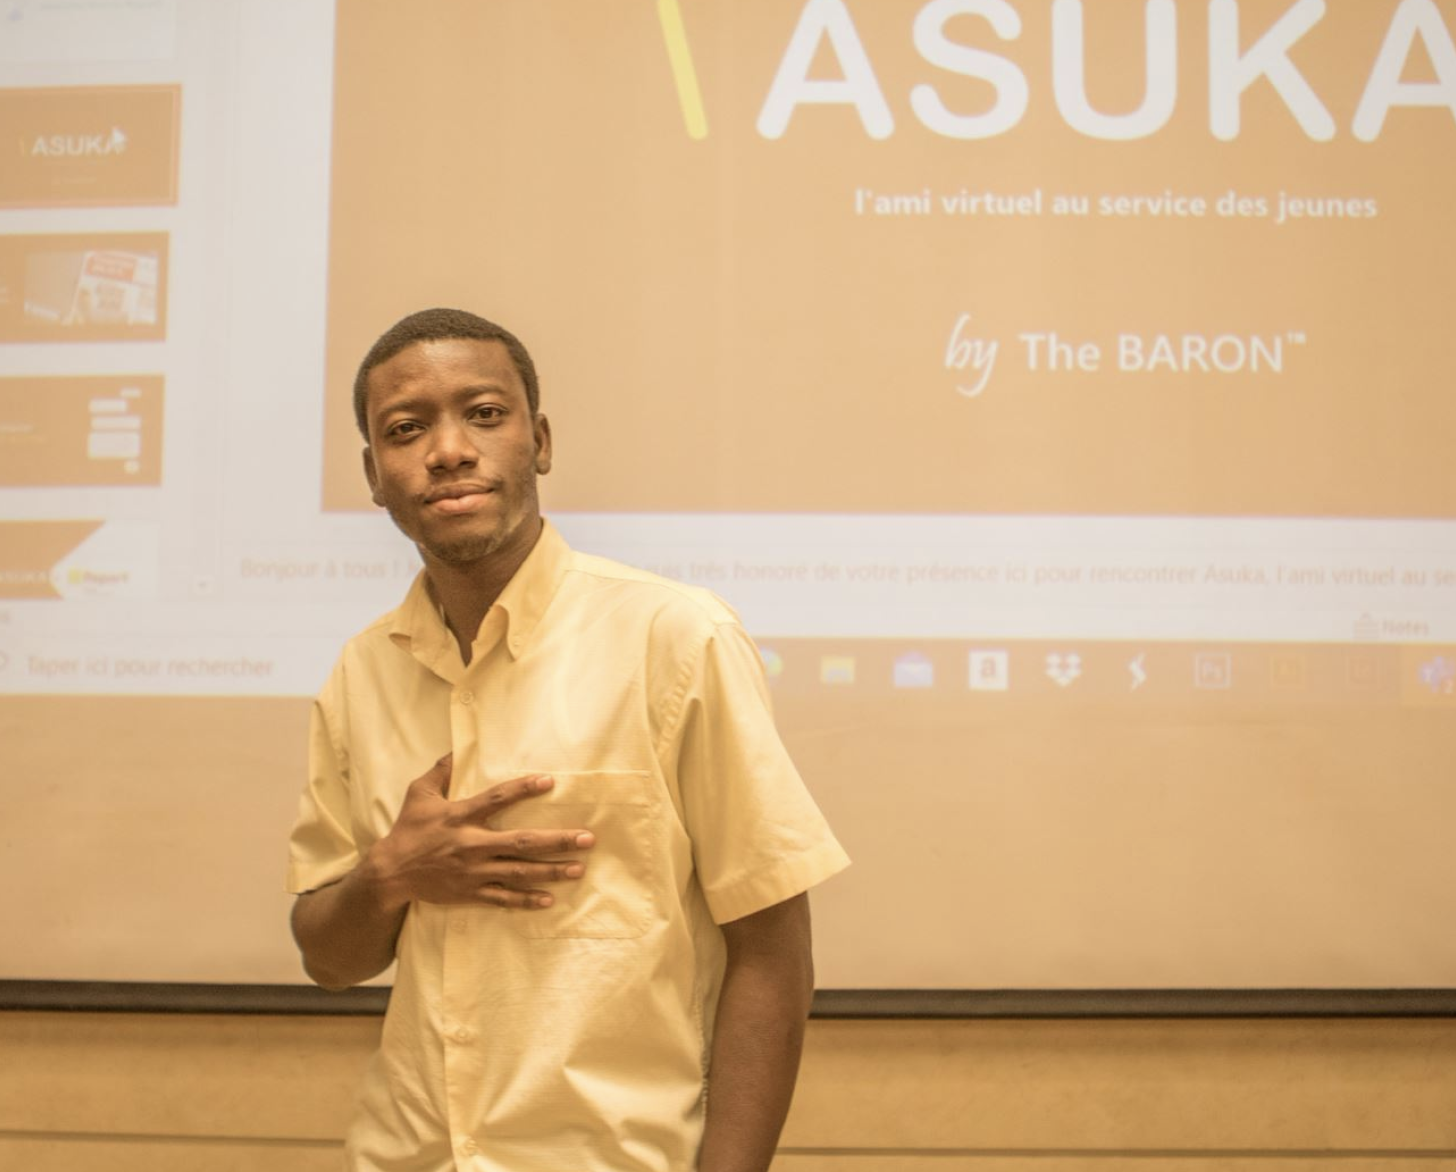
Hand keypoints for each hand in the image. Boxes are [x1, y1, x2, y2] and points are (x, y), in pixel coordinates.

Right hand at [368, 754, 592, 911]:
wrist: (389, 874)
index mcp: (460, 816)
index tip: (549, 781)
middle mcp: (471, 844)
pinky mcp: (471, 893)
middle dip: (557, 840)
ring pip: (519, 872)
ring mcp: (473, 871)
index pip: (497, 799)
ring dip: (551, 871)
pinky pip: (503, 898)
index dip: (523, 789)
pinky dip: (526, 900)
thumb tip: (457, 746)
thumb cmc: (407, 830)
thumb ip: (441, 770)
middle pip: (522, 842)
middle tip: (587, 838)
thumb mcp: (419, 793)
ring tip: (578, 868)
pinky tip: (549, 899)